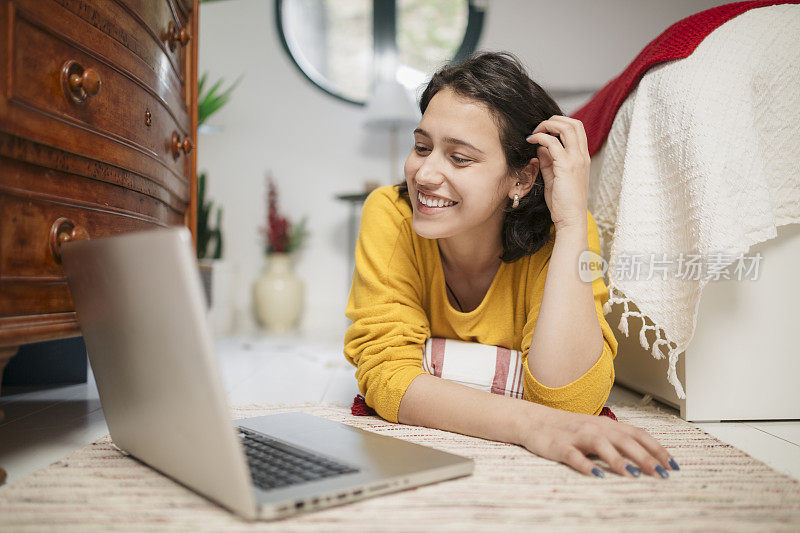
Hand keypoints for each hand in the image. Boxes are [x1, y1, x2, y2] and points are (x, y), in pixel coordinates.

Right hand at [517, 404, 676, 478]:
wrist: (534, 421)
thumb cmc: (568, 429)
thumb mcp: (596, 430)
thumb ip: (617, 440)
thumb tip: (646, 457)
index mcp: (607, 425)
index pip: (638, 434)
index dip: (656, 449)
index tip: (672, 465)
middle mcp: (595, 428)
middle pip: (624, 440)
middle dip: (645, 457)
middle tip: (661, 473)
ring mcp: (577, 437)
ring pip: (601, 445)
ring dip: (618, 460)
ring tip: (632, 474)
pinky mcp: (560, 447)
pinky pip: (574, 456)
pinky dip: (586, 465)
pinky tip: (596, 475)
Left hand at [526, 116, 589, 231]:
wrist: (570, 219)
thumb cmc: (563, 202)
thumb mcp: (555, 177)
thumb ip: (549, 161)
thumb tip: (540, 146)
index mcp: (582, 158)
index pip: (576, 129)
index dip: (560, 123)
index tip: (543, 130)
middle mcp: (582, 156)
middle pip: (573, 123)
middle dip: (553, 120)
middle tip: (537, 128)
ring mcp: (576, 160)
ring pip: (566, 128)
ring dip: (547, 125)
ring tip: (534, 133)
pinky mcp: (566, 167)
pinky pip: (553, 143)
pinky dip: (540, 138)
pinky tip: (531, 142)